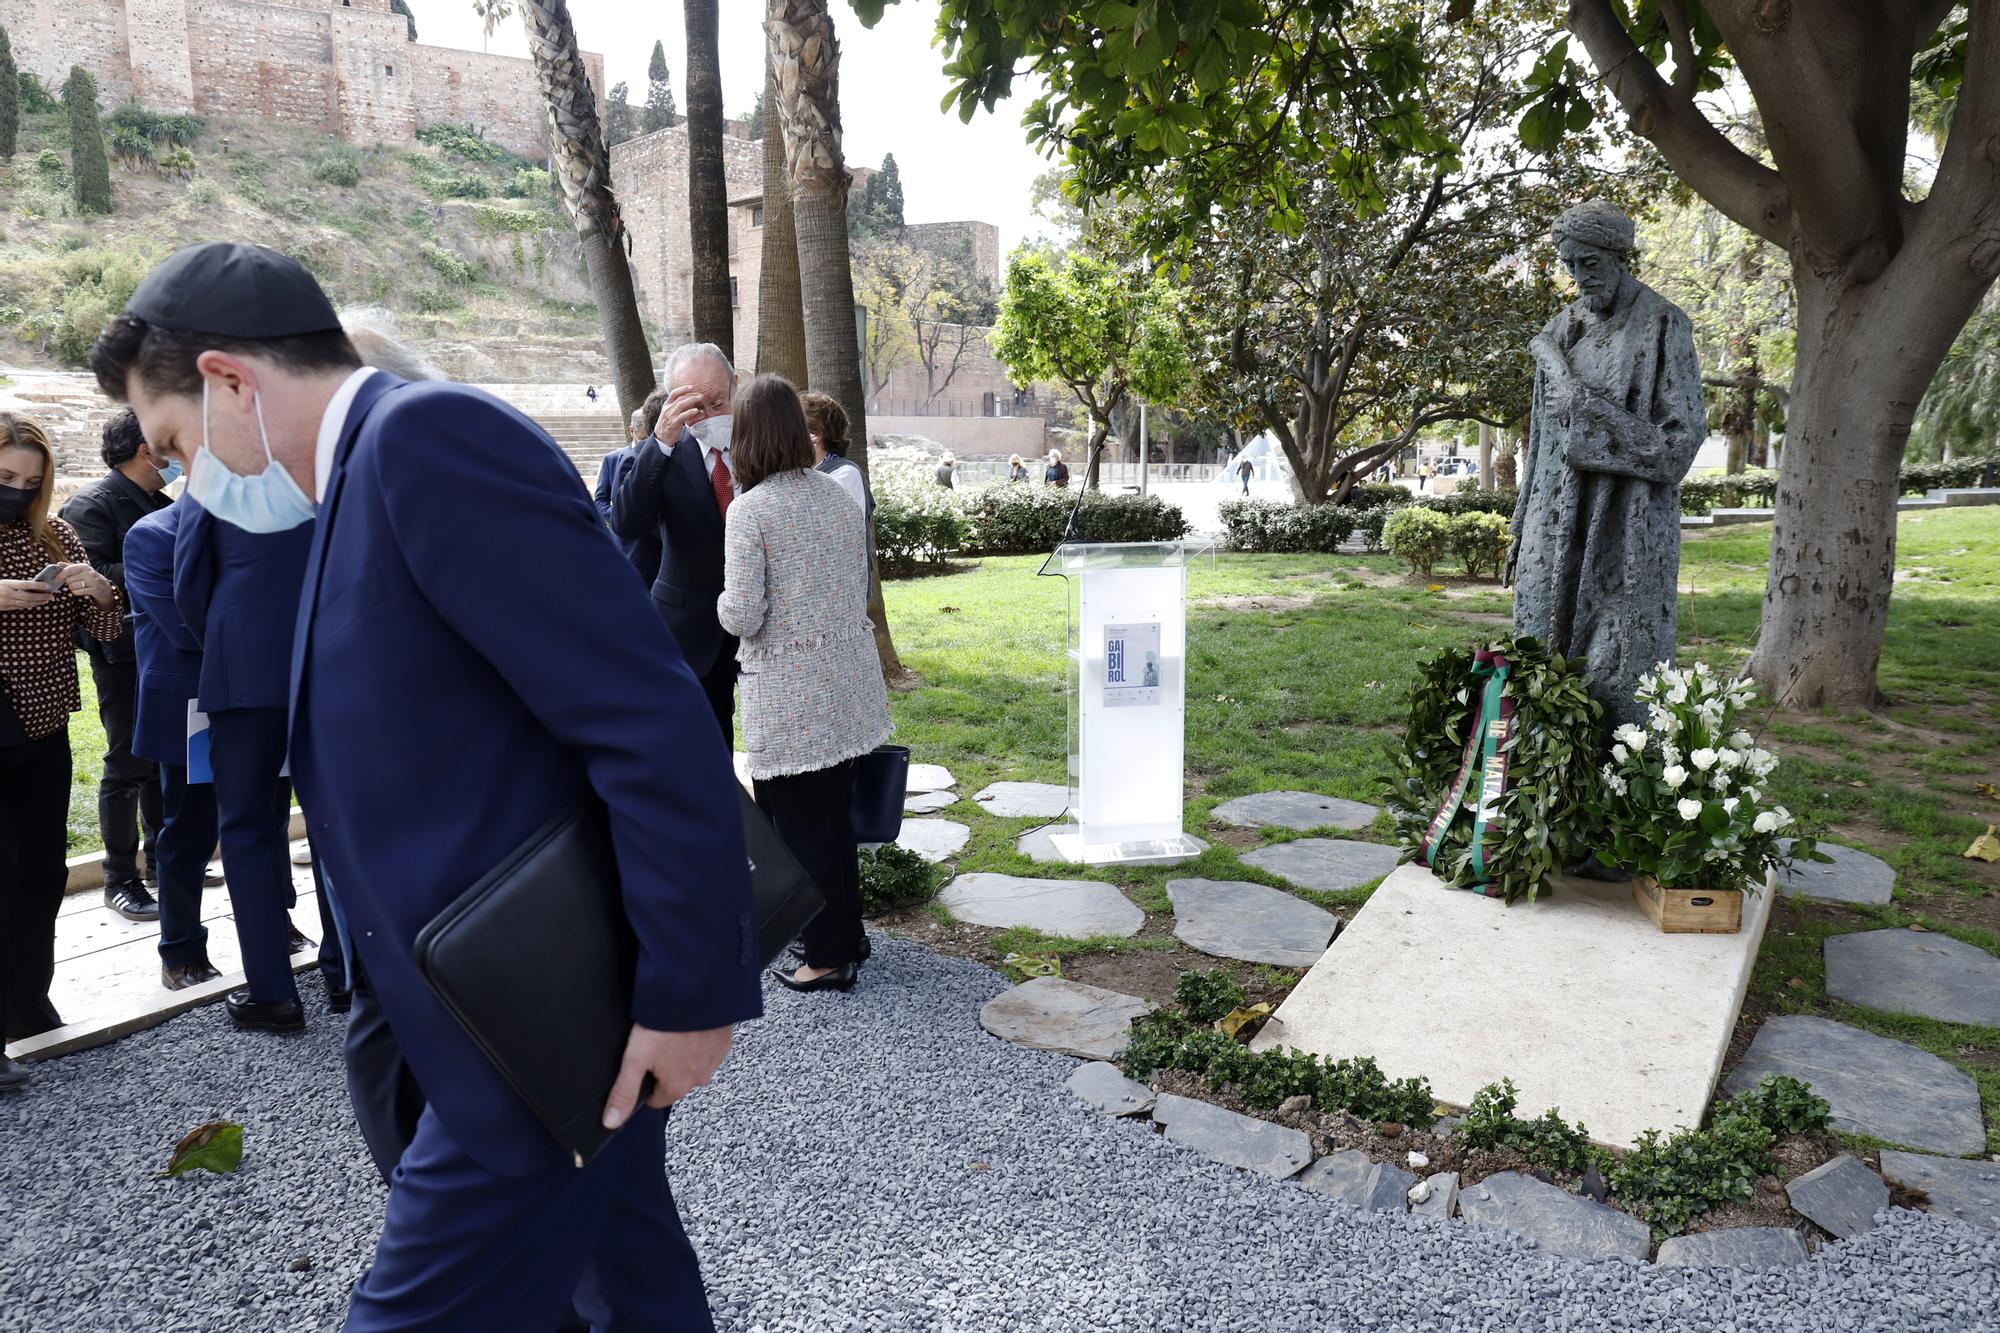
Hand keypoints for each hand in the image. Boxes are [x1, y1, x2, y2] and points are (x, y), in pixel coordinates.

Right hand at [0, 579, 55, 611]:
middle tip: (51, 595)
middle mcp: (7, 593)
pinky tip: (37, 603)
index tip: (48, 586)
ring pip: (26, 604)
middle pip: (28, 596)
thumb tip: (35, 587)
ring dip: (37, 602)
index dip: (38, 586)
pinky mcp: (6, 608)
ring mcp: (6, 602)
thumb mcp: (6, 582)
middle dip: (41, 596)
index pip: (25, 584)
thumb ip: (17, 585)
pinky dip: (30, 605)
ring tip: (46, 600)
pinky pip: (21, 607)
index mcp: (7, 584)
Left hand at [56, 563, 113, 605]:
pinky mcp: (94, 589)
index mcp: (84, 566)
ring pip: (73, 586)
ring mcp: (92, 581)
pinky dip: (76, 592)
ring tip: (78, 586)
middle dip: (68, 582)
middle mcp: (89, 572)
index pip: (68, 570)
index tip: (56, 579)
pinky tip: (81, 590)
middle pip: (69, 580)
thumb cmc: (89, 577)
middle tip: (73, 582)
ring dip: (72, 588)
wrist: (104, 586)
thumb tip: (58, 564)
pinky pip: (78, 592)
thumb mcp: (80, 570)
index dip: (60, 575)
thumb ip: (69, 566)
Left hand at [601, 1023, 733, 1129]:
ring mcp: (714, 1061)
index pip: (656, 1099)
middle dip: (667, 1068)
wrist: (695, 995)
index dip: (646, 1082)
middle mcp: (699, 1080)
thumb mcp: (635, 1058)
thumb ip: (624, 1092)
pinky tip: (690, 1026)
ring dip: (685, 1054)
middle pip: (676, 1082)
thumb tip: (611, 1122)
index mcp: (676, 1087)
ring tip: (673, 1032)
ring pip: (694, 1066)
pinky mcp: (724, 1043)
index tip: (643, 1063)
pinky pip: (709, 1050)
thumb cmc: (664, 1026)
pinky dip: (700, 1042)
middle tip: (657, 1042)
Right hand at [656, 385, 709, 444]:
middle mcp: (667, 409)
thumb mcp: (670, 414)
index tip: (692, 387)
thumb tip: (692, 404)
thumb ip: (678, 408)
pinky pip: (682, 416)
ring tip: (700, 399)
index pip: (673, 393)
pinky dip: (690, 412)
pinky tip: (696, 411)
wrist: (661, 438)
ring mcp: (670, 416)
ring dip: (691, 400)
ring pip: (681, 405)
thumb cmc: (668, 426)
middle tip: (700, 394)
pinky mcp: (674, 424)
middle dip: (690, 395)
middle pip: (679, 398)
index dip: (683, 389)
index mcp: (666, 405)